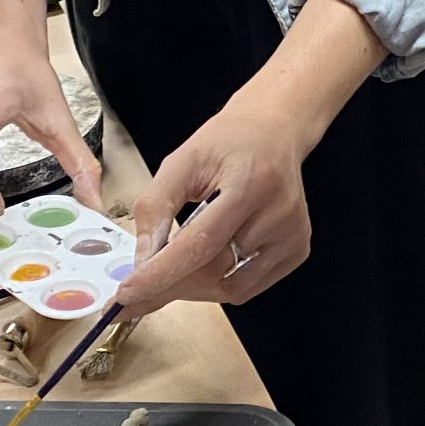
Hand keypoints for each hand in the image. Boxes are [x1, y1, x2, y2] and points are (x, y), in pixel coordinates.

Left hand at [115, 98, 318, 316]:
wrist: (273, 131)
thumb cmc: (228, 142)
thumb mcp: (181, 161)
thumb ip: (155, 207)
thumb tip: (142, 259)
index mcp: (250, 183)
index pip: (201, 243)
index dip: (161, 273)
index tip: (128, 294)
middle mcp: (279, 213)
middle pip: (215, 271)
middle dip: (169, 285)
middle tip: (134, 293)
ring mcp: (292, 236)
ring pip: (230, 287)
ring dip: (193, 286)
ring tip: (177, 262)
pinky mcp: (297, 251)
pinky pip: (248, 286)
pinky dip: (218, 282)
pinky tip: (208, 260)